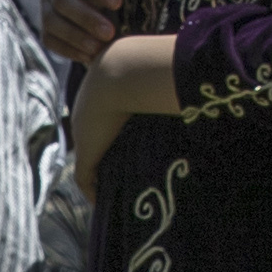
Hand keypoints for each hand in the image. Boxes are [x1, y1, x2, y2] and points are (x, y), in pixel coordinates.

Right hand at [38, 0, 139, 67]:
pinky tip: (89, 57)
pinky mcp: (46, 28)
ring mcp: (46, 6)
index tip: (117, 2)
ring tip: (99, 48)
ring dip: (76, 36)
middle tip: (110, 32)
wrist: (93, 0)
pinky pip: (51, 40)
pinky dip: (69, 50)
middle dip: (86, 17)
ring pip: (52, 21)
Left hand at [70, 32, 180, 183]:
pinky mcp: (85, 152)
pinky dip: (91, 190)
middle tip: (118, 173)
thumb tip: (188, 85)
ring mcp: (83, 134)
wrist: (123, 70)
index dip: (110, 135)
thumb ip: (164, 83)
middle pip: (92, 141)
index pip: (100, 119)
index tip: (123, 147)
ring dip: (98, 175)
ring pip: (87, 160)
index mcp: (99, 95)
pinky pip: (83, 177)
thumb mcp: (152, 74)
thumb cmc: (144, 69)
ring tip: (113, 190)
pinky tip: (101, 202)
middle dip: (102, 157)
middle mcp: (86, 115)